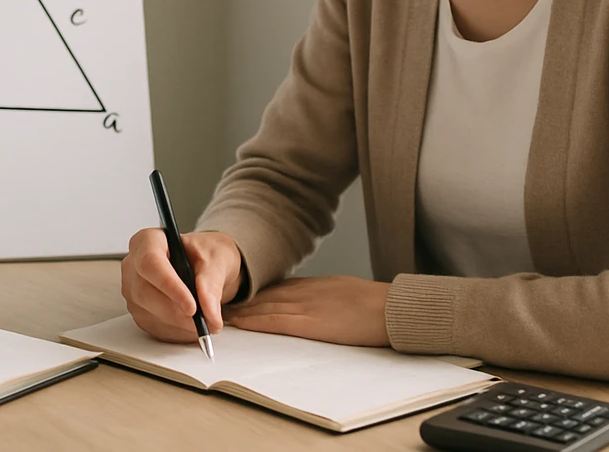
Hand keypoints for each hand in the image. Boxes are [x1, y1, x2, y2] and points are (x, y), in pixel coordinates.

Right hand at [121, 229, 241, 342]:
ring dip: (179, 325)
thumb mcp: (216, 259)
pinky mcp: (139, 311)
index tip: (192, 306)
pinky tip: (193, 327)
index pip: (150, 263)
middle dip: (176, 312)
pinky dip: (177, 333)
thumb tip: (209, 313)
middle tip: (206, 321)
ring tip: (206, 323)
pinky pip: (153, 328)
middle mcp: (134, 265)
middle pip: (145, 293)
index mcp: (148, 241)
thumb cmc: (206, 253)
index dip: (169, 286)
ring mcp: (133, 290)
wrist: (206, 266)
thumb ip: (211, 284)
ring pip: (148, 314)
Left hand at [224, 275, 390, 345]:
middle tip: (219, 302)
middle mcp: (305, 292)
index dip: (257, 293)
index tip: (240, 296)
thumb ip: (328, 295)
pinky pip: (275, 321)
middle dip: (242, 300)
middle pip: (265, 295)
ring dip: (241, 311)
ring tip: (221, 313)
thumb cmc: (376, 303)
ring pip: (264, 307)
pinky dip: (254, 321)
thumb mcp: (346, 291)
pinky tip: (240, 323)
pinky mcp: (309, 323)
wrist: (389, 307)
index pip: (279, 288)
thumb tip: (319, 303)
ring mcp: (305, 306)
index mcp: (316, 285)